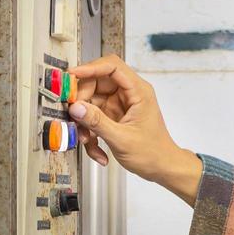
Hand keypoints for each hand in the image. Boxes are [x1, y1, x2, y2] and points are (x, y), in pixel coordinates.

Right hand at [67, 55, 202, 203]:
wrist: (161, 168)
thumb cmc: (153, 153)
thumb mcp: (122, 138)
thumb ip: (97, 122)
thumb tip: (76, 107)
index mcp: (138, 91)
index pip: (112, 67)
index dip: (90, 68)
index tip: (72, 76)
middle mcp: (128, 94)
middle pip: (96, 83)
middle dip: (82, 100)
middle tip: (74, 115)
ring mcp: (118, 105)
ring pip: (91, 102)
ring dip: (84, 122)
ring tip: (87, 139)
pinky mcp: (112, 117)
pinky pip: (92, 118)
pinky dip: (90, 133)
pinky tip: (96, 147)